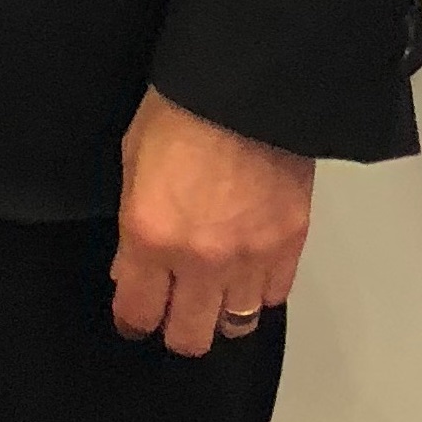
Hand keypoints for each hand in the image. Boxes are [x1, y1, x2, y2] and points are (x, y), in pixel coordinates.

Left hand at [111, 92, 314, 357]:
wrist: (246, 84)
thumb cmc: (183, 110)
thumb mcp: (132, 162)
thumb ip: (133, 227)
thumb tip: (132, 269)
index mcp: (150, 236)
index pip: (137, 313)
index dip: (133, 321)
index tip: (135, 318)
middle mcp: (199, 259)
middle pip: (189, 336)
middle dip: (177, 329)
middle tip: (175, 312)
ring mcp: (249, 256)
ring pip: (235, 324)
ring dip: (221, 314)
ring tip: (216, 294)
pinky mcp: (289, 243)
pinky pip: (273, 296)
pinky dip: (260, 291)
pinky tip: (249, 272)